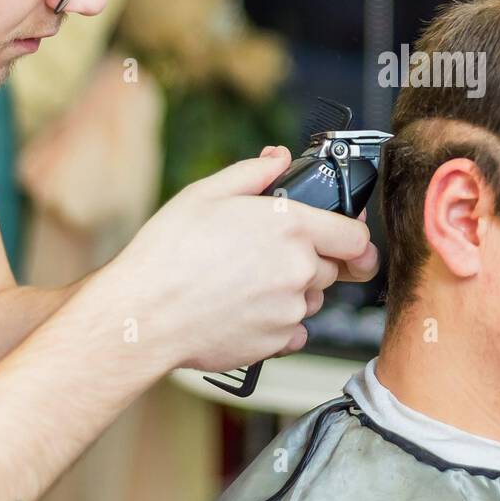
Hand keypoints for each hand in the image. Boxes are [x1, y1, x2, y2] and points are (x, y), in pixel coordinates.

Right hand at [105, 145, 378, 373]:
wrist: (142, 315)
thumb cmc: (168, 254)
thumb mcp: (205, 194)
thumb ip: (252, 173)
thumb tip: (277, 158)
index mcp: (291, 227)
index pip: (356, 236)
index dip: (353, 237)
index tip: (347, 241)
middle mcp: (298, 269)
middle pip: (332, 268)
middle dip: (311, 261)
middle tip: (269, 257)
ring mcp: (290, 309)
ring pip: (312, 300)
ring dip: (293, 292)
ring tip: (247, 283)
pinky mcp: (276, 342)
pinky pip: (294, 332)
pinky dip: (278, 324)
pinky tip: (244, 310)